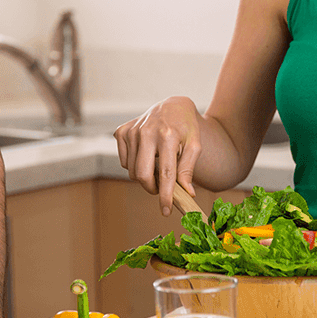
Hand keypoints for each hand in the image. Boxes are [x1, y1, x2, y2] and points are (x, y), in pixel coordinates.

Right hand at [114, 96, 204, 215]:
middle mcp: (147, 132)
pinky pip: (124, 162)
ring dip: (145, 176)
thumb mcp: (194, 145)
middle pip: (142, 175)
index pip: (166, 173)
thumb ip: (189, 169)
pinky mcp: (122, 131)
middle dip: (152, 188)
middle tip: (161, 188)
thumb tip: (187, 193)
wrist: (173, 106)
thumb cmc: (186, 127)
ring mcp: (132, 131)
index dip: (165, 195)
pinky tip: (146, 154)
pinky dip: (134, 165)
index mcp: (168, 135)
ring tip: (157, 165)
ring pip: (132, 171)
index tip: (166, 211)